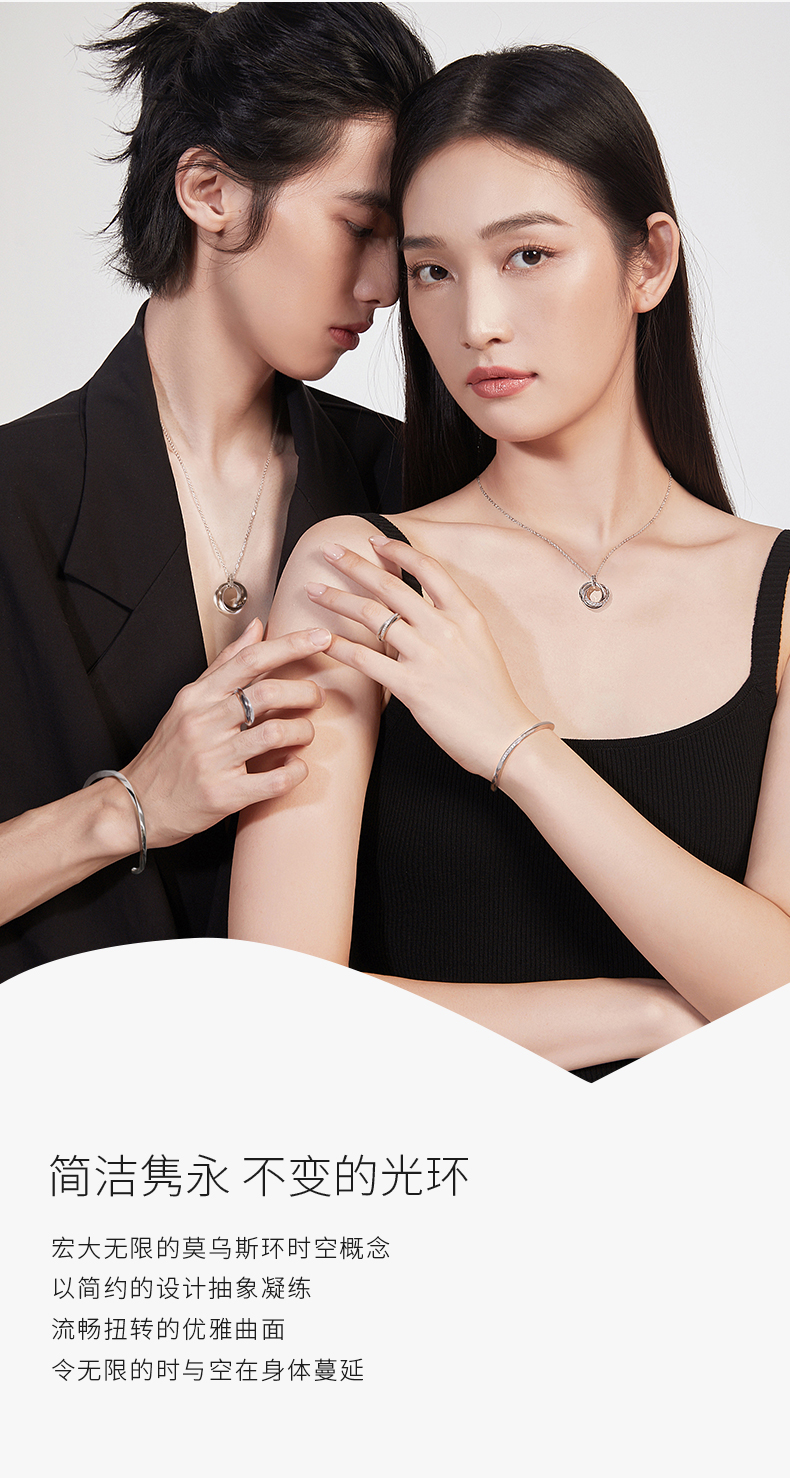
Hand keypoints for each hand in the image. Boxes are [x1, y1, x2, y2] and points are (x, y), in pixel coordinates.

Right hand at [124, 619, 330, 846]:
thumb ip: (226, 664)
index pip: (250, 659)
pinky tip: (295, 767)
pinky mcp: (223, 795)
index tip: (321, 638)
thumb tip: (256, 627)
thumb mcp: (189, 702)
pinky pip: (275, 780)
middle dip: (305, 691)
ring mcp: (213, 760)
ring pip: (276, 734)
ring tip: (303, 734)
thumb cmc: (168, 753)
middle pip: (268, 692)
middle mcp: (203, 724)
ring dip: (303, 731)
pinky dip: (296, 771)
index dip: (291, 645)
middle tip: (316, 697)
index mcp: (197, 697)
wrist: (136, 805)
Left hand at [306, 538, 536, 778]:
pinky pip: (367, 660)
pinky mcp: (412, 687)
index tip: (374, 541)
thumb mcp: (480, 646)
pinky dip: (340, 647)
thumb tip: (416, 615)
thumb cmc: (493, 696)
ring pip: (372, 616)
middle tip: (328, 551)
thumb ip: (450, 625)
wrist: (505, 736)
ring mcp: (428, 656)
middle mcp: (445, 628)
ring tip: (313, 591)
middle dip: (354, 565)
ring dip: (337, 600)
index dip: (397, 551)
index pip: (427, 569)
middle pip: (390, 586)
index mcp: (466, 615)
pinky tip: (322, 639)